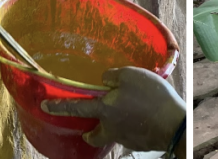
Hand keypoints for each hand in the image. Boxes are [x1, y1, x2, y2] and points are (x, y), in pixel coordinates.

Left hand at [41, 66, 185, 151]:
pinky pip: (130, 134)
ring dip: (114, 126)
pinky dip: (132, 127)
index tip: (43, 106)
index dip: (58, 106)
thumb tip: (104, 79)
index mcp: (105, 109)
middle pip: (94, 133)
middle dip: (89, 131)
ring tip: (125, 115)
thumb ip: (113, 76)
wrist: (174, 124)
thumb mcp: (131, 75)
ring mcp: (125, 137)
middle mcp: (110, 126)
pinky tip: (142, 118)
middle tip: (90, 126)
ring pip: (113, 133)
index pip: (76, 107)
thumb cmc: (152, 97)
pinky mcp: (139, 142)